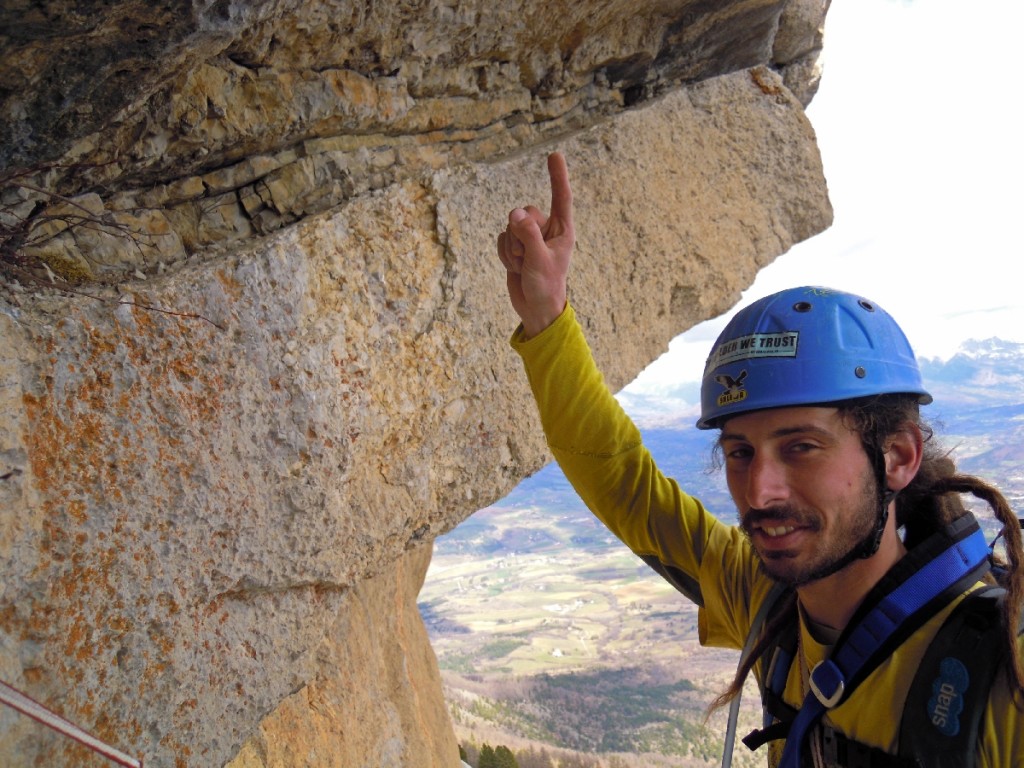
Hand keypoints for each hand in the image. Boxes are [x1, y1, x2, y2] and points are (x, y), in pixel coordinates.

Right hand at [497, 152, 574, 337]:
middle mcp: (547, 230)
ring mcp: (530, 237)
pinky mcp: (515, 246)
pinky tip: (514, 267)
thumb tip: (514, 212)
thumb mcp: (538, 259)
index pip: (561, 198)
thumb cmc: (546, 286)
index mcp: (562, 230)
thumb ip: (528, 234)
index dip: (557, 176)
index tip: (554, 154)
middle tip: (526, 257)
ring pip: (510, 225)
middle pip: (526, 212)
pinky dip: (504, 254)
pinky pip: (501, 238)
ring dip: (511, 248)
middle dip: (520, 234)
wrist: (535, 309)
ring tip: (522, 265)